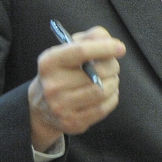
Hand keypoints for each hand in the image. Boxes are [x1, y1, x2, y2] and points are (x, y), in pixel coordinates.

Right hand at [28, 26, 125, 151]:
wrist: (40, 106)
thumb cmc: (61, 70)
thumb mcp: (68, 48)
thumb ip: (90, 38)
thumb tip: (110, 42)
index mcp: (49, 62)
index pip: (81, 52)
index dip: (105, 48)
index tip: (120, 48)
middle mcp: (53, 85)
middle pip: (97, 73)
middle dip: (113, 66)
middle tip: (113, 64)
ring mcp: (61, 107)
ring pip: (102, 91)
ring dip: (113, 82)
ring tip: (110, 78)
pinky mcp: (72, 123)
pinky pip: (103, 108)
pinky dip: (112, 97)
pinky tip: (107, 92)